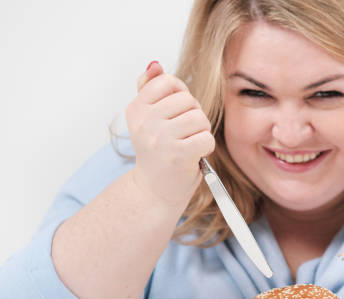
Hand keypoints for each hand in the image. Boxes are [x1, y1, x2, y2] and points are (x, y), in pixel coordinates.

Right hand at [125, 61, 214, 207]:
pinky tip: (195, 154)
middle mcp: (145, 122)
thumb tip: (155, 64)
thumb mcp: (148, 119)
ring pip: (199, 118)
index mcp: (136, 109)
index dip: (181, 94)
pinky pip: (206, 138)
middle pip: (188, 99)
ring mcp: (160, 139)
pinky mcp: (178, 155)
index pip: (168, 81)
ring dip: (201, 131)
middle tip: (184, 133)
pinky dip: (206, 147)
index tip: (176, 112)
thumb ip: (150, 89)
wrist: (154, 190)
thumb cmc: (157, 152)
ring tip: (190, 143)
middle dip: (193, 114)